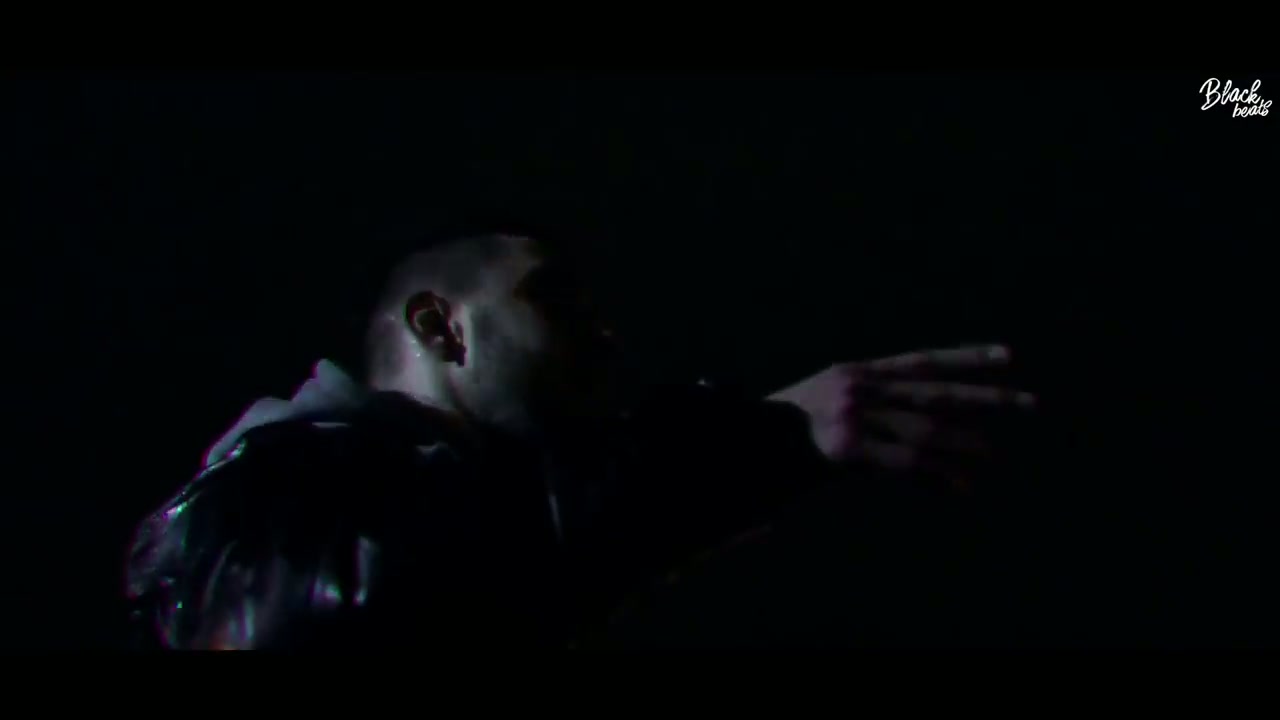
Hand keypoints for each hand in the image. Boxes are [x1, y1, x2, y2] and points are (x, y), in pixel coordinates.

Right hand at [767, 344, 1034, 489]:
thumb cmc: (781, 430)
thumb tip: (915, 425)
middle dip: (987, 397)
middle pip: (936, 392)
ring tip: (993, 455)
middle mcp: (859, 387)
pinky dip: (935, 477)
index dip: (967, 358)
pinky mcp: (845, 450)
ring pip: (924, 429)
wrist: (737, 444)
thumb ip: (869, 408)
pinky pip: (902, 464)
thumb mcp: (825, 403)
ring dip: (963, 445)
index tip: (1009, 356)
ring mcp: (852, 417)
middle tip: (1032, 404)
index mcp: (857, 371)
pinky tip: (961, 487)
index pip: (923, 360)